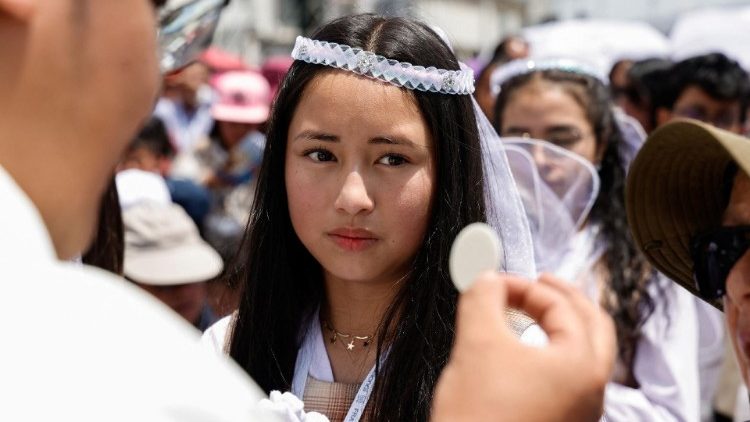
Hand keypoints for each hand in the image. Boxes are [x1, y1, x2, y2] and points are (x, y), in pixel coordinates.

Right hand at [432, 272, 615, 421]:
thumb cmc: (480, 416)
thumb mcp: (477, 342)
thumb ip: (483, 297)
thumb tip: (486, 277)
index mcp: (582, 365)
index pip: (561, 305)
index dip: (524, 285)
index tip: (492, 282)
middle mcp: (592, 390)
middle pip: (594, 326)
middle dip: (564, 299)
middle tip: (538, 282)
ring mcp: (580, 413)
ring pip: (584, 355)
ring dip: (561, 326)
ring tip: (531, 312)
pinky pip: (569, 380)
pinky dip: (552, 354)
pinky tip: (524, 354)